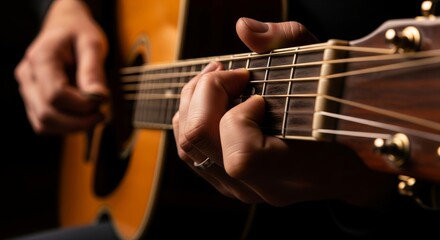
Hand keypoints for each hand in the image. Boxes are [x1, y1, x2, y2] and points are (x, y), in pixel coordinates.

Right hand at [15, 0, 108, 134]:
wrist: (65, 27)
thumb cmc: (79, 33)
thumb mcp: (93, 44)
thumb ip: (93, 70)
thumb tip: (99, 97)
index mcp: (41, 57)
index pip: (56, 95)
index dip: (82, 105)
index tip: (103, 100)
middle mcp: (28, 75)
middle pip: (47, 114)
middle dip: (79, 121)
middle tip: (102, 114)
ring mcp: (27, 89)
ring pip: (43, 124)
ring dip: (72, 127)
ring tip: (94, 114)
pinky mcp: (33, 99)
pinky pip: (45, 124)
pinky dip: (65, 126)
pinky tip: (82, 116)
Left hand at [172, 18, 396, 206]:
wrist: (349, 162)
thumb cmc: (341, 113)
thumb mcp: (326, 67)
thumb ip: (286, 40)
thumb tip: (244, 28)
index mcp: (293, 172)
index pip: (241, 155)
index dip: (240, 115)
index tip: (258, 94)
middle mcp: (260, 187)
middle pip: (199, 140)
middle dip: (205, 92)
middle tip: (229, 72)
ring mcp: (240, 189)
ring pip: (187, 146)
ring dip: (193, 101)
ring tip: (217, 79)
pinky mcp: (228, 183)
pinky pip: (190, 152)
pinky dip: (191, 118)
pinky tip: (211, 101)